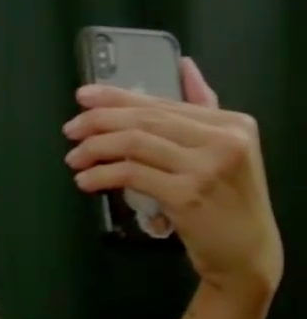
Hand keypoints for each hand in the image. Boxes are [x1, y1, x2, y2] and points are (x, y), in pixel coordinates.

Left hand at [66, 58, 282, 298]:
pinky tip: (87, 180)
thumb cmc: (229, 202)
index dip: (119, 97)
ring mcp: (206, 167)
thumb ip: (204, 107)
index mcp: (232, 122)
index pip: (164, 103)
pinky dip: (103, 174)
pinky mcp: (187, 195)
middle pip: (147, 120)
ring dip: (96, 148)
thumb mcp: (226, 149)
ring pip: (136, 143)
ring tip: (74, 158)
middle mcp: (224, 140)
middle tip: (71, 130)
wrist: (247, 253)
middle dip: (100, 121)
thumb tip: (183, 65)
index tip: (83, 97)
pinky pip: (133, 174)